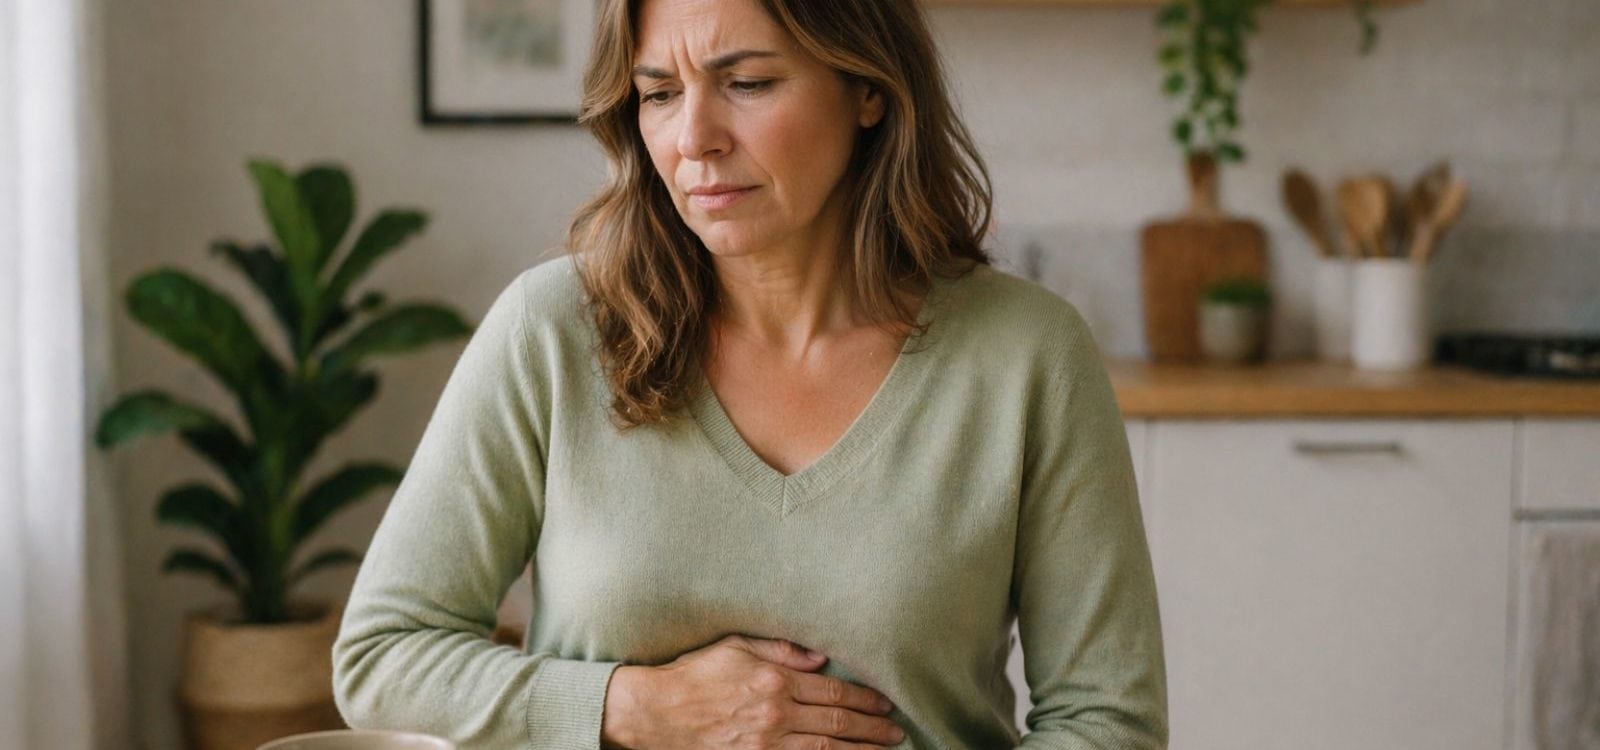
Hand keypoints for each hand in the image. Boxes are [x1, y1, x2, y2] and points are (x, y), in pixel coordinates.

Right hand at [602, 634, 905, 748]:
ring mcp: (765, 745)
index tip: (885, 703)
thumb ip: (781, 650)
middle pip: (837, 724)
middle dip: (872, 729)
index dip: (865, 699)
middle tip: (897, 732)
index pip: (833, 692)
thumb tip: (820, 656)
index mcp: (775, 681)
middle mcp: (775, 715)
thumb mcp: (735, 646)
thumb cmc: (693, 675)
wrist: (653, 713)